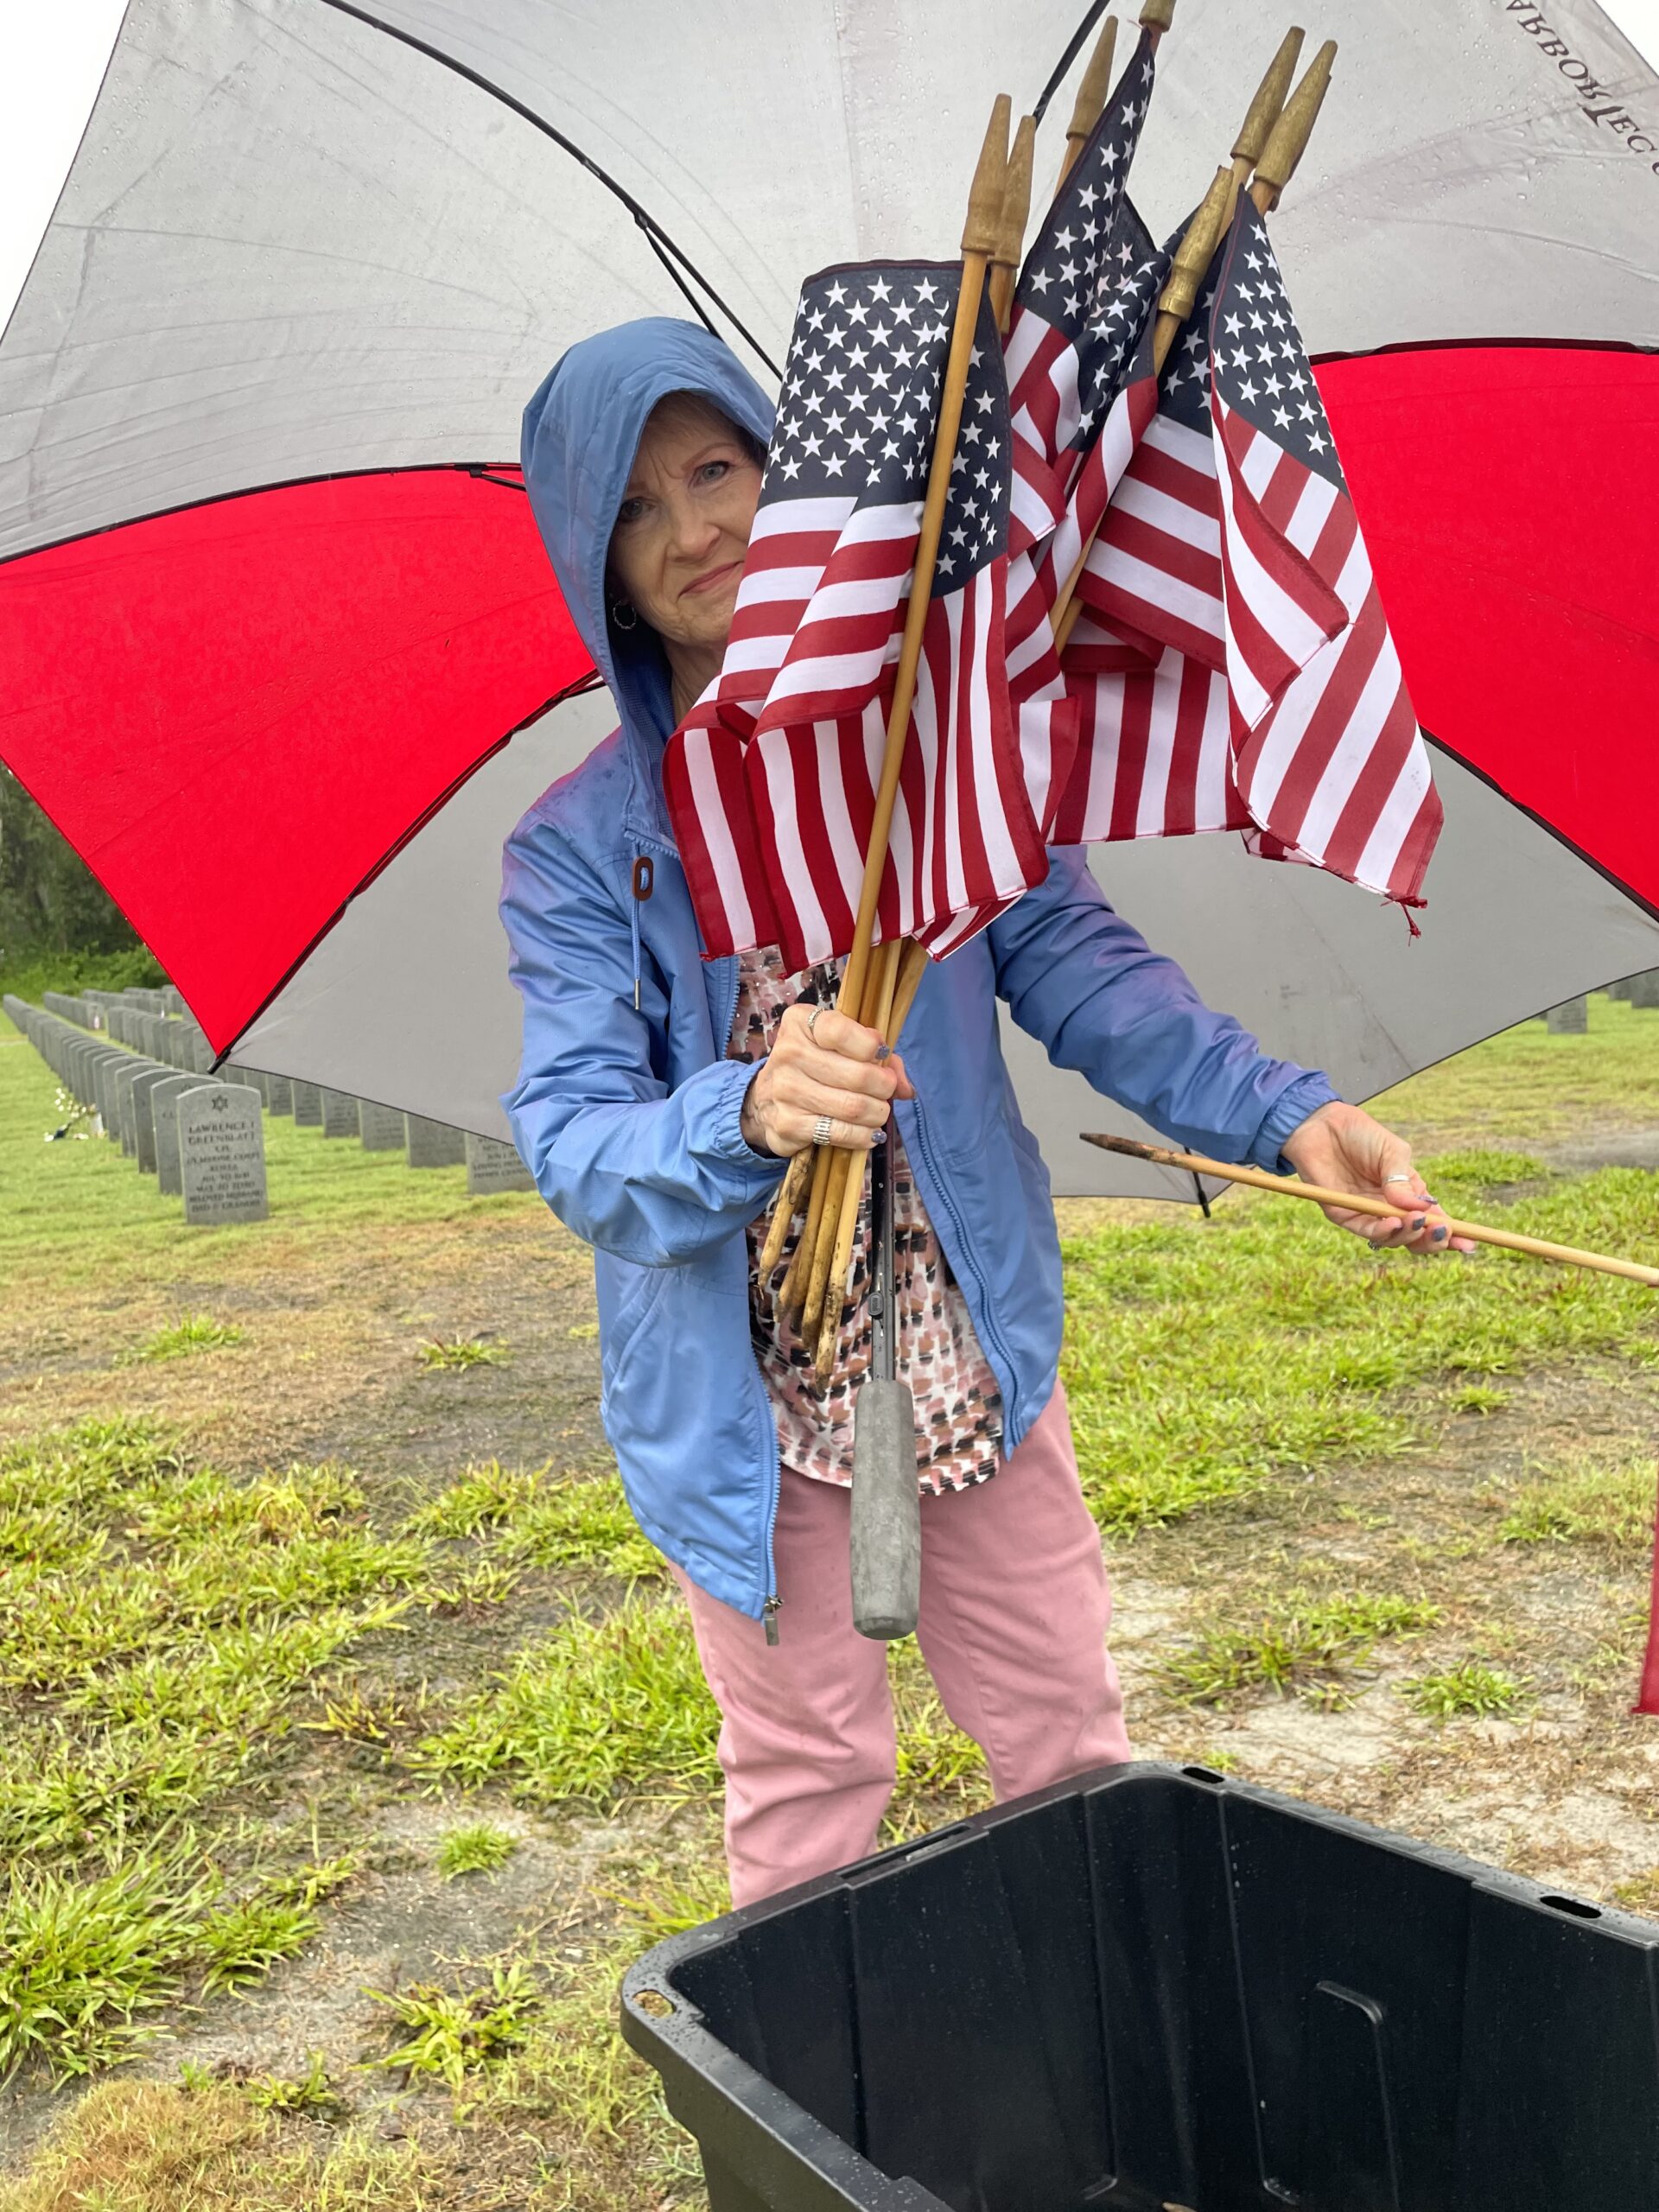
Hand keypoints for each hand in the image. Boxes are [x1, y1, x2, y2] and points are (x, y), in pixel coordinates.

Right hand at [739, 1002, 914, 1158]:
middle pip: (856, 1075)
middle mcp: (788, 1054)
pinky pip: (838, 1133)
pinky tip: (870, 1134)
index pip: (840, 1031)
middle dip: (884, 1086)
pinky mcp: (787, 1125)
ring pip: (852, 1107)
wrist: (765, 1098)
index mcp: (800, 1024)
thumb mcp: (839, 1045)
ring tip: (880, 1113)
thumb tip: (906, 1088)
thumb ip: (876, 1056)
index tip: (881, 1055)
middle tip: (888, 1091)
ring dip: (877, 1113)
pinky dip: (863, 1136)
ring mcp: (785, 1091)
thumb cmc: (813, 1064)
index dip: (870, 1046)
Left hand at [1279, 1101, 1474, 1255]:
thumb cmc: (1361, 1135)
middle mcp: (1390, 1208)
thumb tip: (1420, 1208)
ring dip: (1409, 1235)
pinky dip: (1383, 1231)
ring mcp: (1368, 1214)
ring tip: (1416, 1221)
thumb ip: (1403, 1180)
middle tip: (1443, 1232)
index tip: (1470, 1244)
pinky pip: (1367, 1231)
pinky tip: (1393, 1222)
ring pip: (1394, 1239)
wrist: (1322, 1125)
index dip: (1452, 1234)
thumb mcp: (1393, 1151)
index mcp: (1409, 1193)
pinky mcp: (1344, 1215)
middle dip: (1432, 1240)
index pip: (1433, 1220)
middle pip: (1416, 1237)